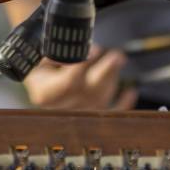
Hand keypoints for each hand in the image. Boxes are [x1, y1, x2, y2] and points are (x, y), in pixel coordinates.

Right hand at [23, 46, 137, 110]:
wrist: (39, 82)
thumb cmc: (39, 65)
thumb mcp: (39, 56)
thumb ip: (54, 54)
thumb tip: (76, 52)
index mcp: (45, 95)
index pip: (69, 82)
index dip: (83, 65)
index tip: (93, 50)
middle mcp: (60, 109)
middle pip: (89, 92)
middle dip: (107, 71)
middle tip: (117, 55)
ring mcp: (76, 115)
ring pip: (100, 100)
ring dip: (112, 78)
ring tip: (117, 58)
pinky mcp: (88, 119)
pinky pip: (109, 115)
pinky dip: (123, 104)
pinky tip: (130, 91)